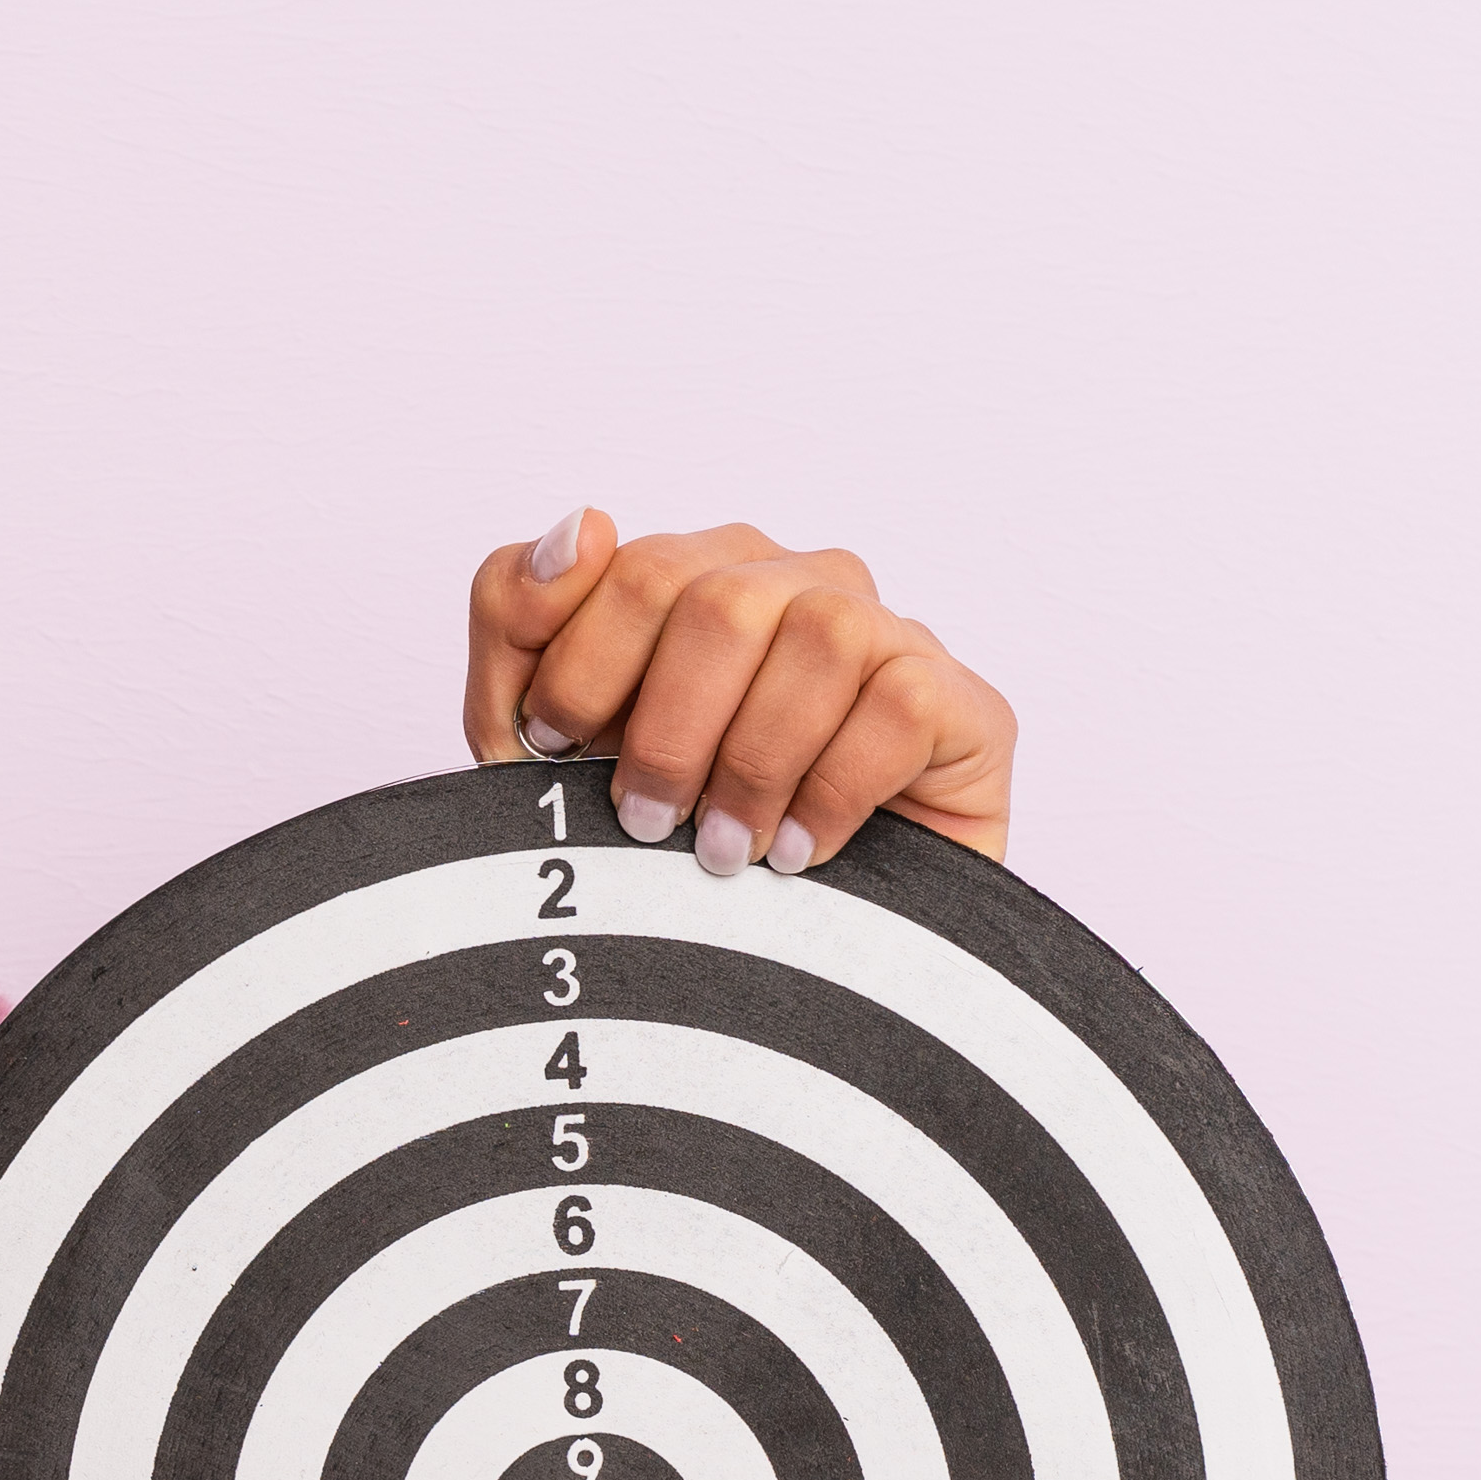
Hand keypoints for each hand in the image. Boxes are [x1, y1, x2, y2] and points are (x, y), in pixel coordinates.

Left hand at [465, 507, 1017, 876]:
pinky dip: (832, 789)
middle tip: (642, 819)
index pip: (627, 568)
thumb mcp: (545, 737)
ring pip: (820, 638)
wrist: (787, 955)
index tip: (554, 753)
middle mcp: (795, 582)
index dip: (579, 670)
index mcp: (698, 572)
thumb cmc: (663, 832)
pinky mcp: (961, 702)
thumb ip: (518, 617)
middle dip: (663, 728)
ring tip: (722, 849)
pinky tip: (797, 851)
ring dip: (752, 762)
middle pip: (716, 600)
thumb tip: (579, 524)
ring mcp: (885, 633)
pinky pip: (899, 704)